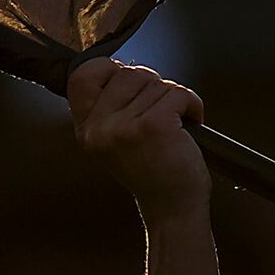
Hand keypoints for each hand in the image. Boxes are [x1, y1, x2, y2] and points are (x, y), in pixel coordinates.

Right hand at [69, 58, 210, 225]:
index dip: (108, 69)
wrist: (172, 208)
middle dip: (152, 85)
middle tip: (160, 112)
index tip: (131, 84)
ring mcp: (124, 127)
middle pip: (128, 72)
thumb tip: (121, 66)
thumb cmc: (153, 171)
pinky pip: (177, 92)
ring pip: (156, 83)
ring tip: (174, 125)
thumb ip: (111, 106)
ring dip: (174, 98)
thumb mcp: (115, 139)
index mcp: (87, 130)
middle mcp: (99, 128)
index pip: (83, 75)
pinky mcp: (153, 126)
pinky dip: (192, 104)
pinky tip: (190, 123)